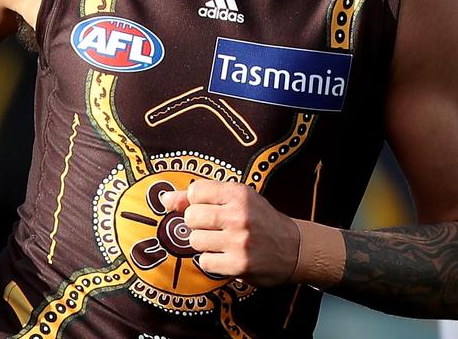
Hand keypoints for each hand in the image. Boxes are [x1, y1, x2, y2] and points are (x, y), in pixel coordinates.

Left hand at [161, 179, 299, 286]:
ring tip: (222, 243)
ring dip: (205, 244)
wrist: (293, 248)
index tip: (208, 208)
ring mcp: (238, 241)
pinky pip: (205, 262)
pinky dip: (212, 261)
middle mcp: (238, 215)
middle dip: (198, 225)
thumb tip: (164, 199)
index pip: (195, 192)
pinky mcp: (238, 264)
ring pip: (195, 241)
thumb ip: (201, 197)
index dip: (196, 202)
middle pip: (191, 217)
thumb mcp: (237, 199)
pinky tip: (226, 257)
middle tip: (216, 228)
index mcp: (239, 193)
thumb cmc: (259, 220)